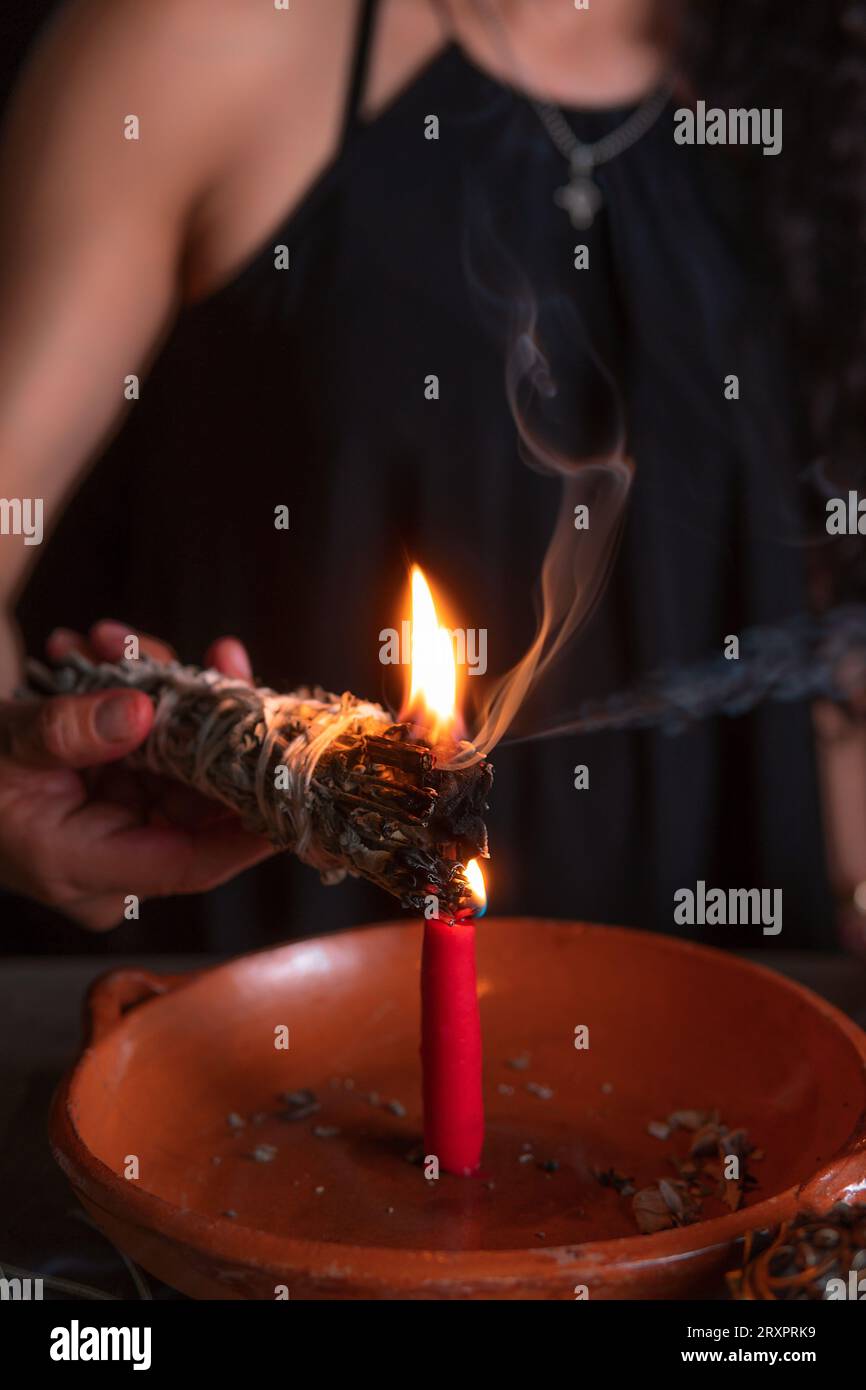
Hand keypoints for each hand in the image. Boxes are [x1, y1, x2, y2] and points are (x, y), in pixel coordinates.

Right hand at [0, 620, 273, 929]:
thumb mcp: (4, 749)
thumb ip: (66, 732)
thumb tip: (140, 709)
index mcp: (86, 868)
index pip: (193, 864)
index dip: (253, 828)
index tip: (295, 781)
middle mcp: (114, 854)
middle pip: (198, 798)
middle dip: (207, 721)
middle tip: (218, 658)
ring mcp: (117, 819)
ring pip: (178, 757)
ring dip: (163, 691)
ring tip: (117, 639)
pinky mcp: (114, 785)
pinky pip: (152, 739)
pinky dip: (136, 692)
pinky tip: (99, 649)